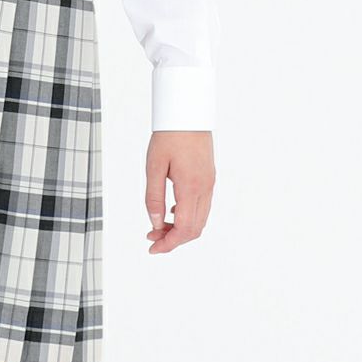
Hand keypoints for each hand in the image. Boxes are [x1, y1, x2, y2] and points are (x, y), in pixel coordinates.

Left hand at [145, 131, 214, 252]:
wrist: (187, 113)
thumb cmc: (169, 135)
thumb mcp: (154, 166)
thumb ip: (154, 197)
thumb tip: (155, 223)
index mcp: (191, 187)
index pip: (185, 228)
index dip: (169, 243)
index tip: (153, 248)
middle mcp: (205, 188)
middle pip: (194, 229)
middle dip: (173, 239)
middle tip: (152, 238)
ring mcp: (209, 183)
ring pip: (200, 219)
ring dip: (180, 228)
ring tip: (158, 226)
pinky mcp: (209, 177)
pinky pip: (201, 206)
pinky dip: (187, 216)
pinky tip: (171, 212)